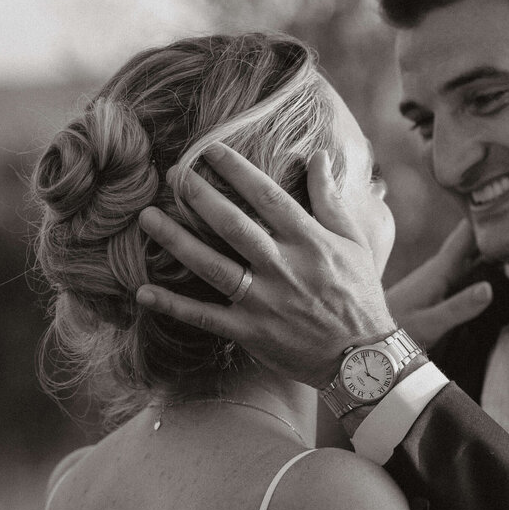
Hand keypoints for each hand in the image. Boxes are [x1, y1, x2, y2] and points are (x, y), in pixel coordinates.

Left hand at [136, 144, 391, 385]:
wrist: (364, 359)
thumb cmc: (360, 296)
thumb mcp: (354, 242)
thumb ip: (330, 200)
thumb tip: (319, 157)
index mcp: (309, 241)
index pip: (267, 197)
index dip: (237, 170)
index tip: (210, 150)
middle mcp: (283, 267)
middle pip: (233, 225)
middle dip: (200, 197)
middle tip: (173, 174)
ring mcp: (264, 301)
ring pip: (213, 265)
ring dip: (177, 241)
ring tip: (147, 218)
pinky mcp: (251, 332)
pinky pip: (205, 317)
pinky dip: (174, 306)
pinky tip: (144, 292)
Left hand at [386, 221, 492, 349]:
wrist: (366, 338)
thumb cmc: (394, 332)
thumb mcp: (429, 324)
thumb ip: (457, 307)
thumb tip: (489, 288)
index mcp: (440, 269)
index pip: (468, 234)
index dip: (488, 216)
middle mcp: (440, 267)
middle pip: (474, 240)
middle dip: (498, 228)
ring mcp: (439, 275)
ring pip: (472, 253)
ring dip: (493, 244)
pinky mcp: (438, 287)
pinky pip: (467, 268)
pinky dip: (484, 262)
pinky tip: (499, 265)